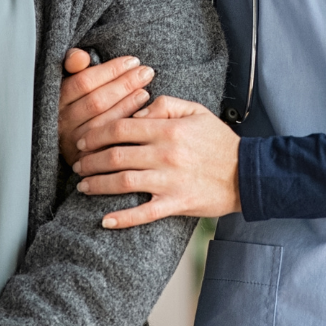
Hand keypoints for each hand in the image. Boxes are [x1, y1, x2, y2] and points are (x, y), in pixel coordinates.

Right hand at [59, 49, 155, 165]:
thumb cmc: (79, 101)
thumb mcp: (73, 79)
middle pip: (96, 101)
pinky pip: (108, 142)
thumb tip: (81, 57)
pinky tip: (141, 115)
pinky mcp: (85, 159)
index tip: (132, 61)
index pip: (83, 82)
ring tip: (145, 91)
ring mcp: (73, 142)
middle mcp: (61, 122)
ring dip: (127, 105)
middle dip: (124, 84)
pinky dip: (126, 126)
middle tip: (146, 72)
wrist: (76, 142)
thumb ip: (73, 63)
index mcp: (57, 99)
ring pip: (103, 122)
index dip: (110, 70)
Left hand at [74, 96, 240, 227]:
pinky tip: (105, 220)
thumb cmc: (220, 141)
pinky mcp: (176, 204)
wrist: (247, 173)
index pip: (121, 127)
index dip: (96, 133)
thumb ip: (165, 105)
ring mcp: (169, 181)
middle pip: (115, 155)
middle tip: (77, 164)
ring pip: (123, 182)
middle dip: (90, 160)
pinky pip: (143, 214)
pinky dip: (122, 218)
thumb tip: (136, 112)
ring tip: (83, 186)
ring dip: (98, 184)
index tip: (83, 139)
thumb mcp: (196, 111)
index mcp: (168, 129)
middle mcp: (165, 154)